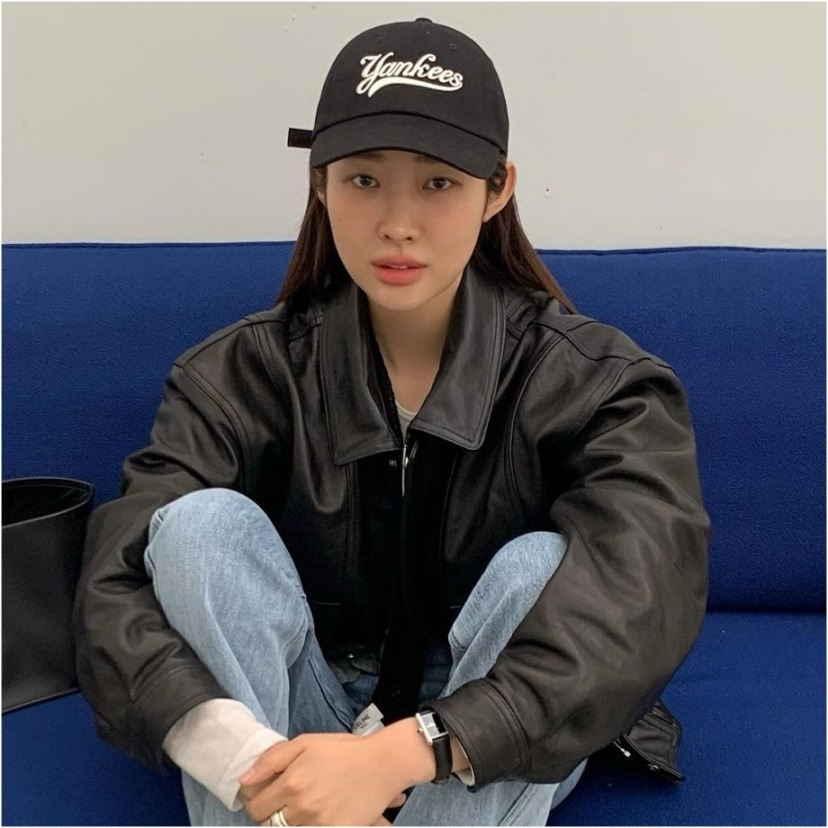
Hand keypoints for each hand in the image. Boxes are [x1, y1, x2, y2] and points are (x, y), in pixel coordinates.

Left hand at [239, 732, 408, 825]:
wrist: (382, 764)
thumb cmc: (344, 750)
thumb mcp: (306, 743)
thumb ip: (272, 760)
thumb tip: (244, 780)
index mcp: (292, 783)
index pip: (256, 808)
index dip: (257, 801)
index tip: (267, 795)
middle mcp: (302, 807)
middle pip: (269, 825)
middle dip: (272, 813)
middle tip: (285, 800)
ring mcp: (318, 823)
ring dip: (291, 821)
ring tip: (304, 805)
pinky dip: (310, 825)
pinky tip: (320, 811)